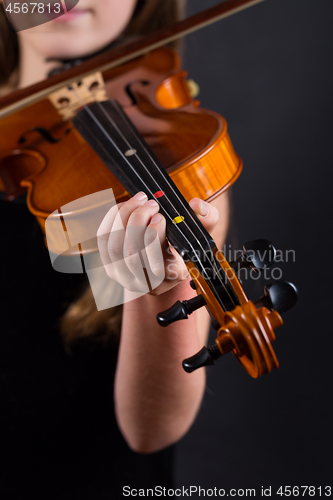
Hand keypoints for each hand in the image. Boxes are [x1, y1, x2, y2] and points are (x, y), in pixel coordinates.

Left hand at [97, 191, 219, 295]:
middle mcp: (143, 282)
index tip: (160, 217)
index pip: (156, 267)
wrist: (162, 262)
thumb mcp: (200, 235)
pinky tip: (126, 206)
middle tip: (151, 203)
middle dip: (138, 222)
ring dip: (125, 216)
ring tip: (140, 199)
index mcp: (168, 277)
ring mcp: (122, 275)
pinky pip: (104, 238)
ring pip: (115, 245)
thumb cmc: (182, 247)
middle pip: (131, 254)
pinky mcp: (109, 262)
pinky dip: (113, 218)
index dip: (153, 239)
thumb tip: (198, 206)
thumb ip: (207, 220)